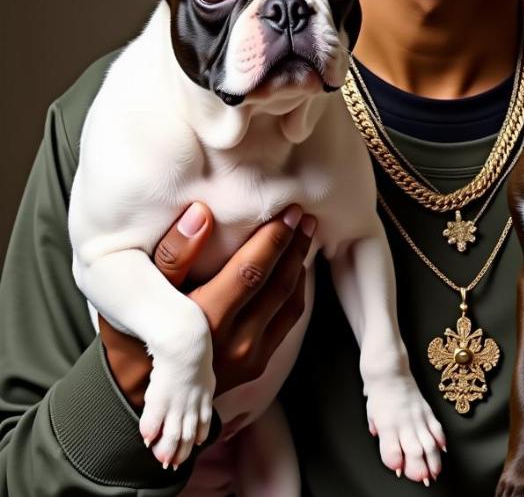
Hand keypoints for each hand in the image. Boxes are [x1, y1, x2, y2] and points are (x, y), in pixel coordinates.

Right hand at [100, 202, 315, 412]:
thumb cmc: (133, 334)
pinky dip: (294, 291)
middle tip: (303, 216)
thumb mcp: (139, 293)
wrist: (135, 396)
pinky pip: (287, 321)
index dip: (274, 238)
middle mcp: (233, 343)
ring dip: (299, 265)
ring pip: (289, 302)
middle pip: (278, 284)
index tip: (288, 211)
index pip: (251, 271)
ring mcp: (249, 358)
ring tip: (304, 235)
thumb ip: (173, 253)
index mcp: (204, 322)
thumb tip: (200, 213)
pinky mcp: (257, 366)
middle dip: (294, 246)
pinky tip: (294, 269)